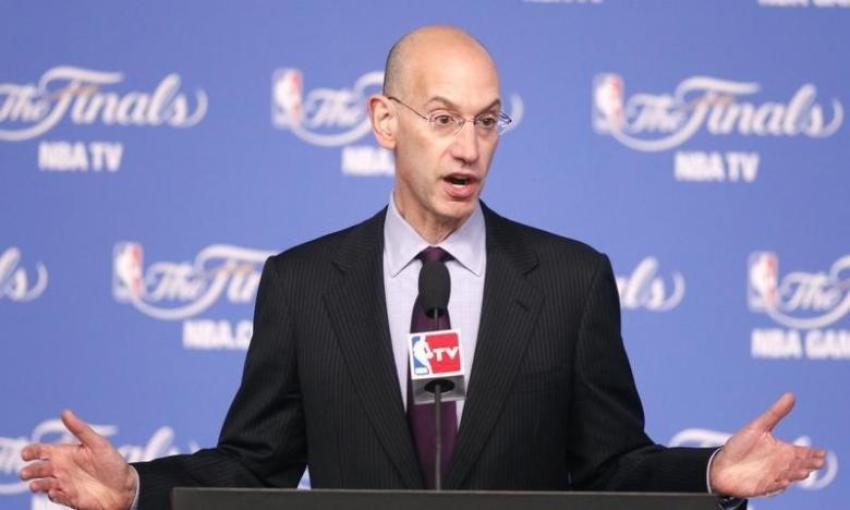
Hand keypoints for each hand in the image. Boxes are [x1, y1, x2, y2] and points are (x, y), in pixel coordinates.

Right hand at [20, 410, 136, 509]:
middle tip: (27, 473)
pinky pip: (55, 497)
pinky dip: (52, 495)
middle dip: (29, 471)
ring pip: (41, 484)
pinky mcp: (68, 498)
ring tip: (35, 485)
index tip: (25, 455)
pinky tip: (55, 493)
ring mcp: (64, 484)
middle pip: (36, 469)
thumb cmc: (113, 463)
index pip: (40, 451)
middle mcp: (61, 468)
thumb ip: (80, 429)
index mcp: (65, 453)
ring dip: (36, 485)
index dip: (30, 452)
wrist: (125, 487)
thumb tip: (64, 412)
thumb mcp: (98, 443)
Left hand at [709, 393, 825, 497]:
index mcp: (782, 451)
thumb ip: (776, 413)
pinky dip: (778, 486)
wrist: (720, 465)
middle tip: (817, 462)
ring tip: (803, 471)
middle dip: (808, 464)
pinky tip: (783, 482)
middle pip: (799, 465)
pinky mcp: (763, 487)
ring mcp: (773, 477)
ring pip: (789, 476)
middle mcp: (780, 465)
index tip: (821, 452)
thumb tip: (791, 395)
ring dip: (796, 474)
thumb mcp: (758, 426)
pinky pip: (773, 487)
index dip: (812, 453)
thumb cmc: (739, 446)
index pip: (802, 452)